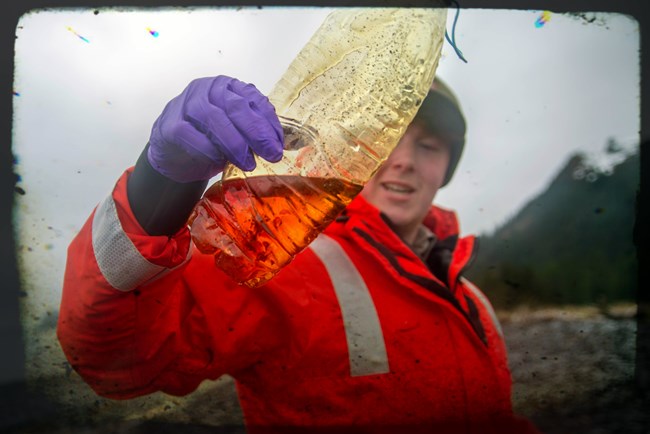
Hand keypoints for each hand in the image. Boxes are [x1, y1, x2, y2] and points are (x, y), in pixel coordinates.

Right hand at [147, 76, 283, 182]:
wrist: (174, 154)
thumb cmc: (209, 139)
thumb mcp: (236, 132)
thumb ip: (254, 131)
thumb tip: (276, 145)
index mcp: (227, 87)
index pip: (253, 99)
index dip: (268, 123)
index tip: (279, 145)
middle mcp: (206, 90)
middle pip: (235, 106)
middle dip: (257, 132)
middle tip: (271, 154)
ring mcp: (185, 104)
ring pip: (214, 118)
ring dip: (235, 143)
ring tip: (248, 163)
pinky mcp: (170, 125)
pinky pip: (191, 134)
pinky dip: (208, 149)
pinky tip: (219, 161)